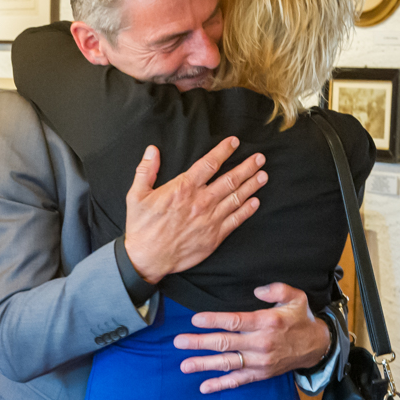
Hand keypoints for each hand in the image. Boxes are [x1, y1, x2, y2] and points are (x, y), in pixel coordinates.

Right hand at [122, 138, 266, 283]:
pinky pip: (235, 220)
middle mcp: (200, 202)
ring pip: (236, 198)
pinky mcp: (214, 236)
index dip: (223, 151)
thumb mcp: (136, 195)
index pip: (209, 164)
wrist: (147, 258)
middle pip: (230, 179)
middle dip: (247, 167)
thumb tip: (152, 150)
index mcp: (183, 188)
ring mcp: (210, 219)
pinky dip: (247, 210)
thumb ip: (146, 170)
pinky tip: (255, 202)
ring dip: (252, 185)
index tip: (234, 142)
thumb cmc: (141, 226)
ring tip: (263, 175)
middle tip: (260, 158)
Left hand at [174, 283, 331, 393]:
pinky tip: (204, 387)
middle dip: (199, 343)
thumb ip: (277, 289)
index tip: (195, 320)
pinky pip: (238, 380)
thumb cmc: (300, 318)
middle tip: (178, 342)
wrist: (317, 346)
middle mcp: (261, 343)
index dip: (213, 320)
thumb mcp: (296, 297)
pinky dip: (221, 385)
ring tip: (185, 365)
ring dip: (204, 364)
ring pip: (227, 363)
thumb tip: (257, 290)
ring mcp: (260, 361)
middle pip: (225, 343)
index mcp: (266, 322)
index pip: (235, 321)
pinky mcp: (260, 374)